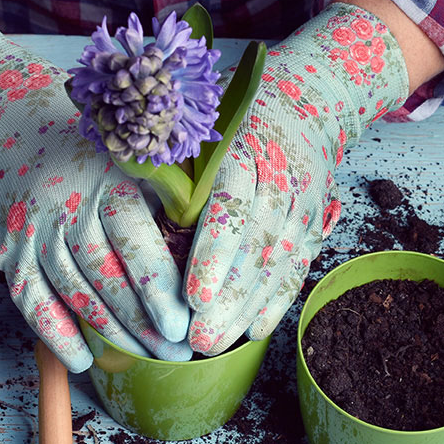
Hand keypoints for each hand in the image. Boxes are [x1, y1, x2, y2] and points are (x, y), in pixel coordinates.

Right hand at [0, 10, 189, 371]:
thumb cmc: (85, 143)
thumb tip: (210, 245)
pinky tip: (84, 361)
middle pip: (107, 279)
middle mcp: (66, 210)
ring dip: (111, 334)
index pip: (135, 245)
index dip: (159, 290)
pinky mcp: (9, 252)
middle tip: (177, 354)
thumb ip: (166, 193)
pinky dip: (56, 336)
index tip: (184, 324)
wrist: (1, 121)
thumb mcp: (130, 153)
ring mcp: (33, 234)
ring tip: (146, 358)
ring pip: (75, 296)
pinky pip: (32, 303)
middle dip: (143, 324)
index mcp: (105, 183)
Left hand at [185, 3, 409, 354]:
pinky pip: (297, 267)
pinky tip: (254, 331)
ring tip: (214, 344)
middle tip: (197, 338)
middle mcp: (280, 177)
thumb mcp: (204, 122)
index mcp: (245, 148)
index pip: (232, 206)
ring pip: (277, 262)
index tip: (194, 294)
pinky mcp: (313, 223)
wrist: (311, 99)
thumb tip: (130, 199)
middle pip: (256, 246)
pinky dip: (277, 302)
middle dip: (229, 298)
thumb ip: (175, 161)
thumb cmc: (236, 115)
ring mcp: (302, 204)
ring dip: (247, 309)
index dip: (215, 254)